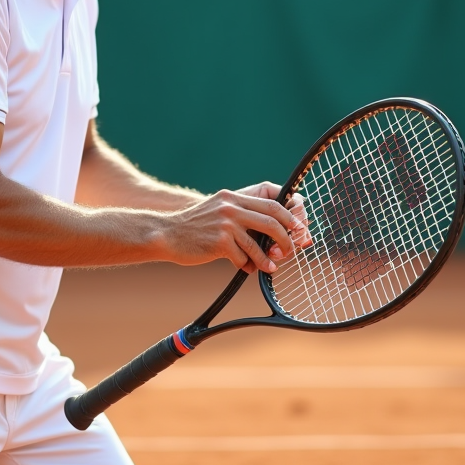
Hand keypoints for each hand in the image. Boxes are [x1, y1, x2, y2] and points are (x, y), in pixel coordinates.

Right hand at [164, 184, 303, 274]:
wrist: (166, 233)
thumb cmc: (195, 226)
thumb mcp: (218, 209)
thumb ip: (241, 213)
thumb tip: (271, 229)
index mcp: (234, 197)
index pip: (271, 203)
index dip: (289, 216)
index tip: (297, 228)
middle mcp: (231, 207)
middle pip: (272, 221)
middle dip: (286, 238)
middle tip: (290, 249)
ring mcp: (226, 224)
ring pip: (259, 243)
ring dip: (268, 258)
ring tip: (271, 267)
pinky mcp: (220, 242)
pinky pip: (243, 257)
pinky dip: (248, 265)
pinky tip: (246, 268)